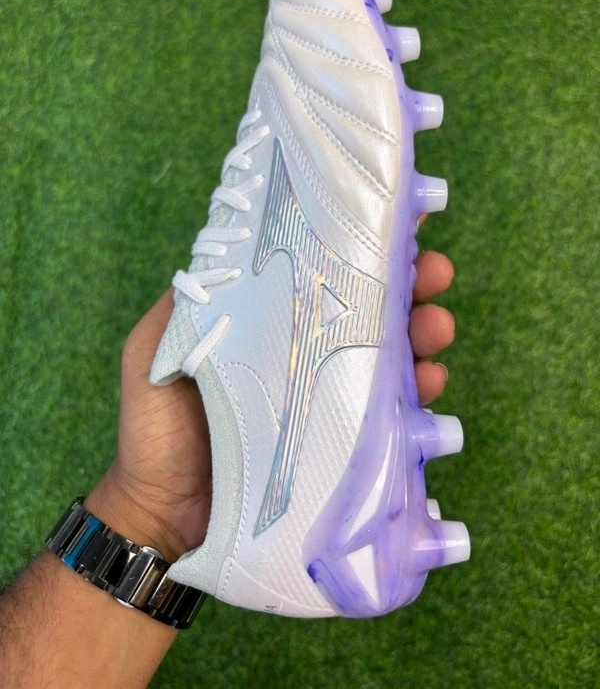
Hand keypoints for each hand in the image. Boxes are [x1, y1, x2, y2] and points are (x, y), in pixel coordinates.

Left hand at [86, 249, 454, 562]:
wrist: (165, 514)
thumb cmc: (157, 428)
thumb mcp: (158, 348)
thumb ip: (186, 303)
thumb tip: (225, 248)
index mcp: (270, 321)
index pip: (321, 272)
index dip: (361, 244)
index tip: (400, 218)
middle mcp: (306, 351)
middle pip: (369, 307)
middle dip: (411, 282)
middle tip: (433, 271)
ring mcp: (329, 395)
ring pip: (392, 353)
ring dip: (425, 332)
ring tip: (436, 325)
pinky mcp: (344, 440)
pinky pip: (393, 411)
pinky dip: (421, 392)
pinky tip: (431, 382)